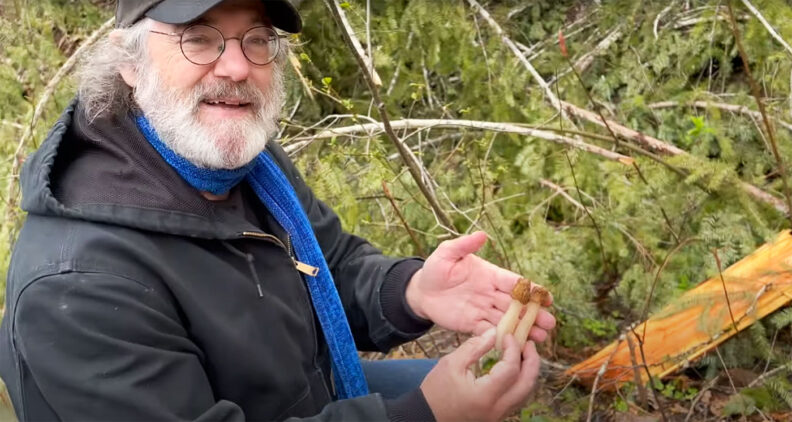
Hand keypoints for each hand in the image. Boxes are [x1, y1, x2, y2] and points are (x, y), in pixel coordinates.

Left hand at [406, 231, 554, 336]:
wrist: (419, 292)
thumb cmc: (435, 269)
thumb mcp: (446, 254)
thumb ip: (464, 245)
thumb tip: (482, 234)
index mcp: (489, 275)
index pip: (514, 283)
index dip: (531, 290)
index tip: (547, 297)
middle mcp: (490, 293)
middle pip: (516, 305)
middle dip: (534, 314)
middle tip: (550, 323)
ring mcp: (483, 310)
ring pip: (507, 320)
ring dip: (524, 329)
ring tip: (541, 337)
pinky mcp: (472, 325)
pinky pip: (489, 332)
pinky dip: (501, 339)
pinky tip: (514, 347)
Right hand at [421, 329, 538, 421]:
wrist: (427, 416)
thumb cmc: (436, 390)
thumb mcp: (451, 364)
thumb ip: (475, 347)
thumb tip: (494, 332)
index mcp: (485, 395)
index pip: (511, 369)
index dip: (513, 349)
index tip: (508, 335)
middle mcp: (497, 408)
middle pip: (527, 384)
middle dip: (532, 361)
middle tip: (528, 344)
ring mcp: (498, 415)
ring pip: (525, 393)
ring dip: (528, 372)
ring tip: (523, 354)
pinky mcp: (496, 416)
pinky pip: (516, 398)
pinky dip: (520, 381)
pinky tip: (514, 369)